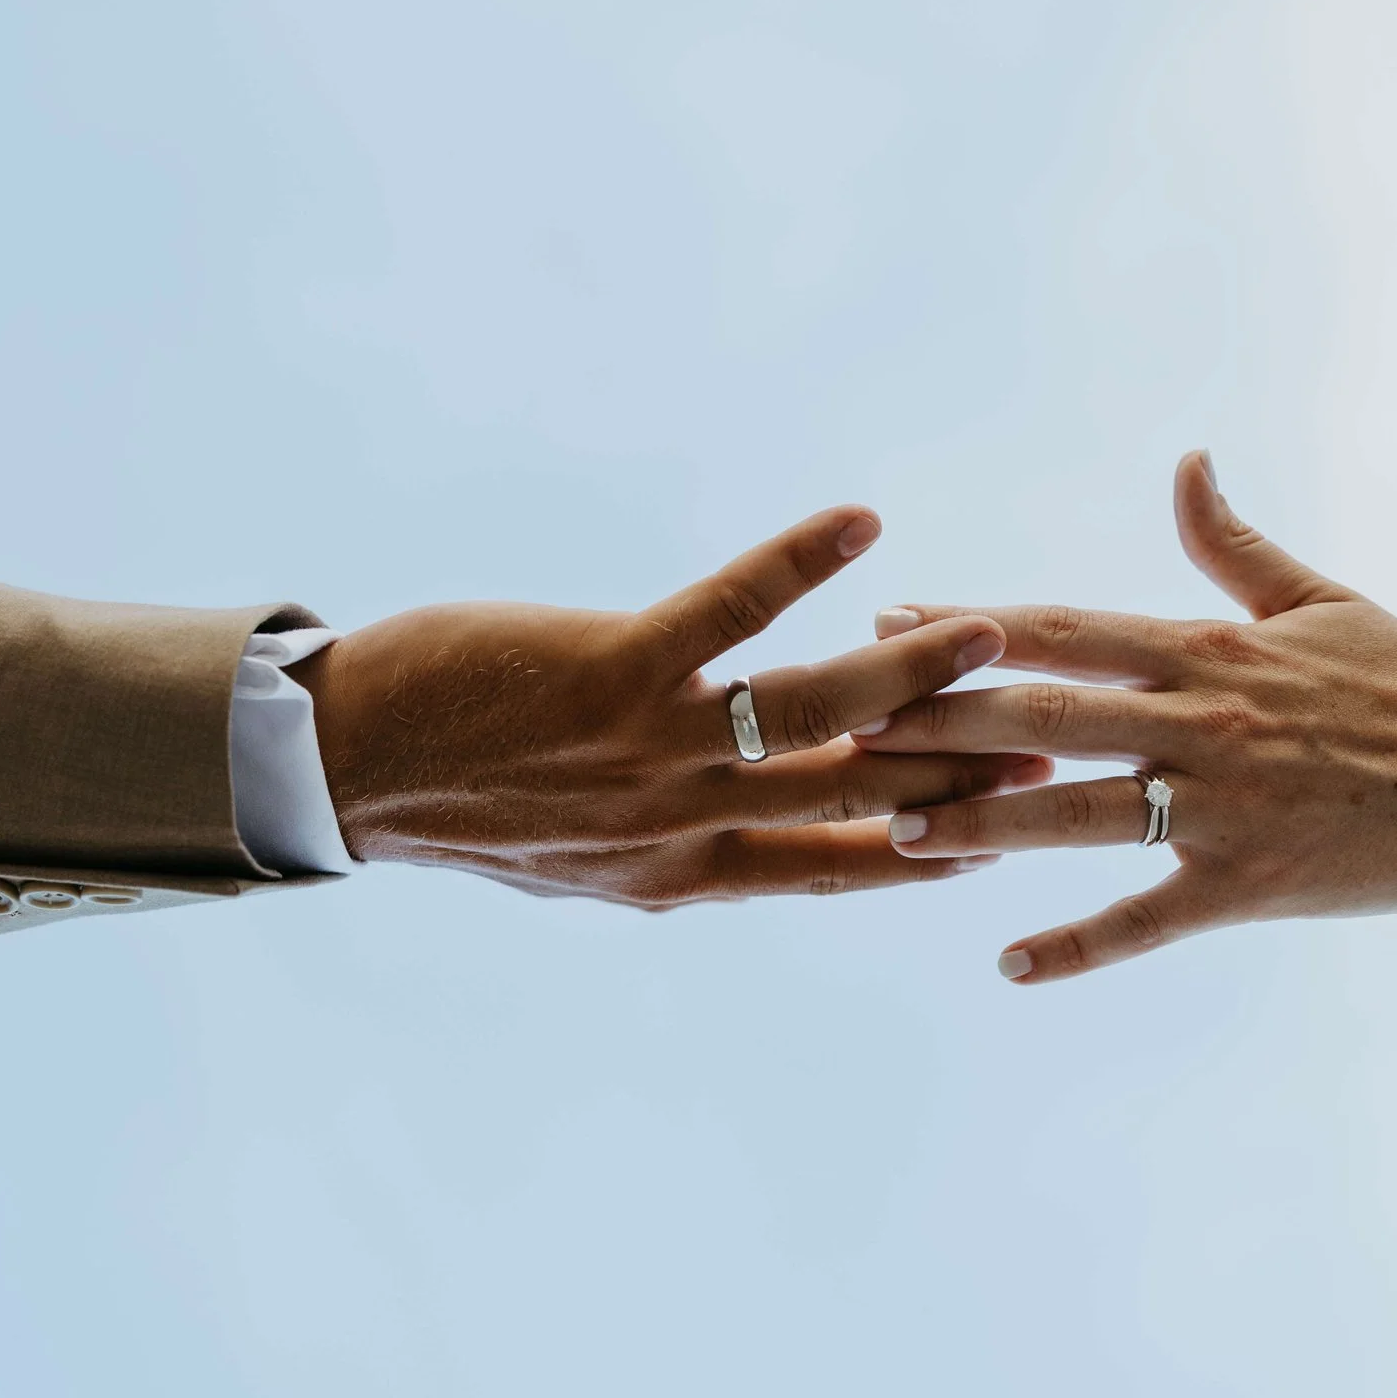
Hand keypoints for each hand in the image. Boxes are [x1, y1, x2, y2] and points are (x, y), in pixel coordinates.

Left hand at [284, 507, 1049, 907]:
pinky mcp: (614, 672)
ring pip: (817, 713)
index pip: (839, 868)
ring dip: (912, 672)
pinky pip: (729, 616)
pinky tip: (858, 522)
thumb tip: (747, 858)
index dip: (933, 850)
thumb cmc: (463, 807)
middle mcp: (687, 823)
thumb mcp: (584, 868)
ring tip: (989, 634)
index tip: (1014, 835)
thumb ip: (675, 860)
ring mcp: (655, 751)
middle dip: (960, 767)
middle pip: (856, 794)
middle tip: (1054, 739)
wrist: (342, 771)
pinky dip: (797, 563)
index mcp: (686, 876)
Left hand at [855, 452, 1396, 980]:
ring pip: (1075, 813)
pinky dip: (1076, 946)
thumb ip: (1233, 543)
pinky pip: (1147, 920)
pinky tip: (1008, 964)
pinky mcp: (1253, 886)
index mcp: (1211, 650)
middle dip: (939, 720)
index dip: (971, 628)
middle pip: (1043, 715)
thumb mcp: (1321, 599)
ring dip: (979, 822)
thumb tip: (1186, 461)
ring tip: (898, 830)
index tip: (890, 626)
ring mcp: (1224, 808)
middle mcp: (1204, 722)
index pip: (1064, 630)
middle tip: (848, 726)